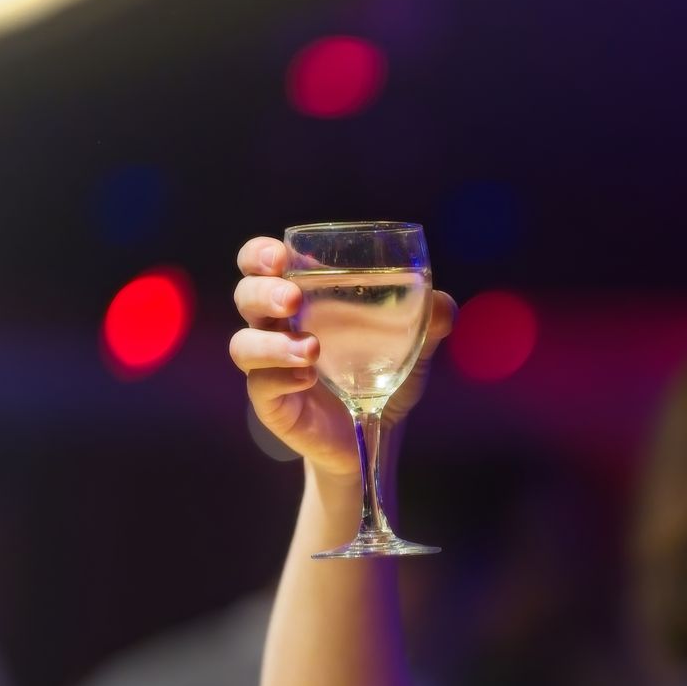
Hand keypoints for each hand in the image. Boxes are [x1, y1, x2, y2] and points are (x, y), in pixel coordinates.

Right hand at [228, 236, 456, 479]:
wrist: (378, 432)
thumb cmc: (383, 373)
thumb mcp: (413, 345)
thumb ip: (429, 320)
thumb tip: (443, 302)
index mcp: (302, 299)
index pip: (261, 264)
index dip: (259, 253)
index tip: (280, 255)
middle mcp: (277, 327)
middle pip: (246, 296)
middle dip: (262, 291)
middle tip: (292, 298)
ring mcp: (270, 366)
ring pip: (244, 344)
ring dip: (273, 343)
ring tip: (311, 349)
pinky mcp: (272, 403)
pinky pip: (261, 386)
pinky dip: (282, 378)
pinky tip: (308, 378)